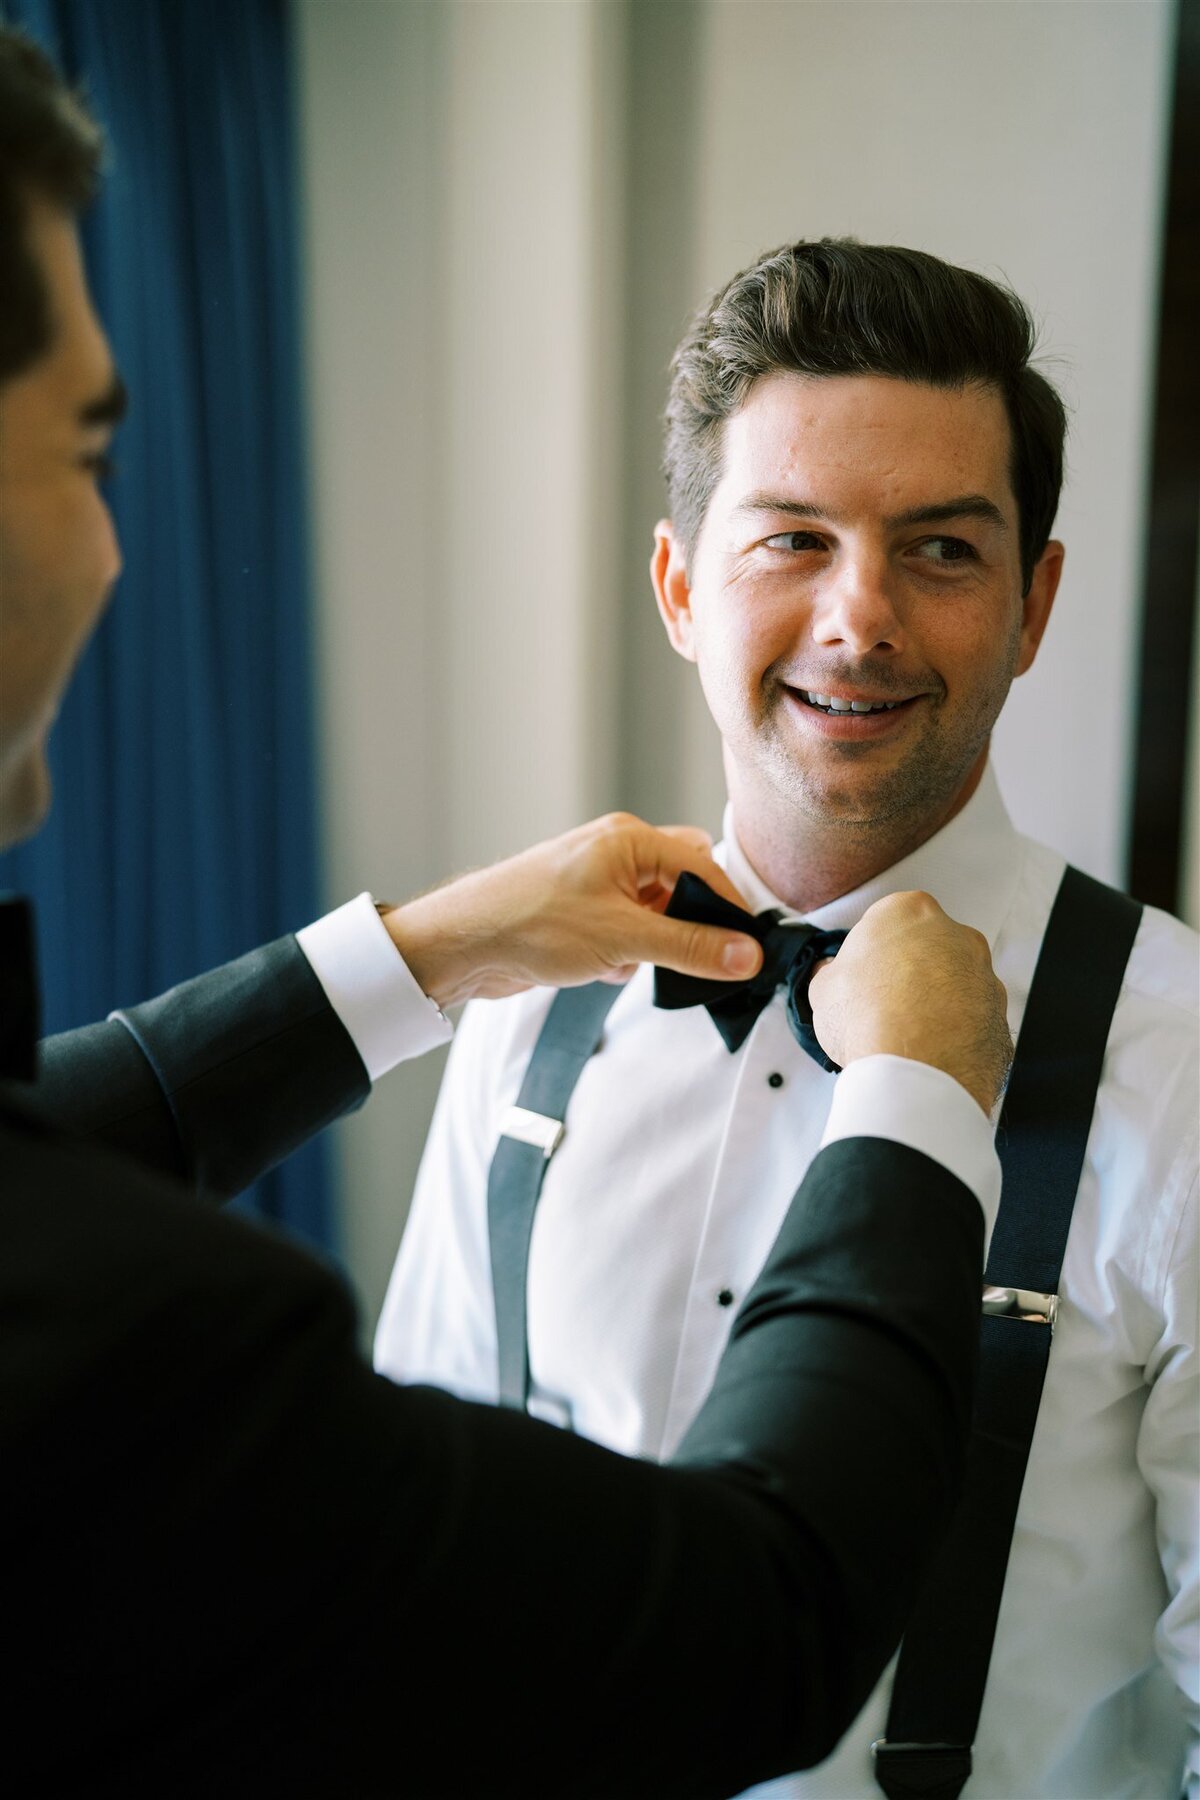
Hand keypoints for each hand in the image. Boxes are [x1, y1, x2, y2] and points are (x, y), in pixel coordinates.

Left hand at [380, 812, 763, 1006]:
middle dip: (685, 925)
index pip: (703, 866)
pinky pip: (628, 933)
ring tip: (628, 962)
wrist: (462, 946)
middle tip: (684, 956)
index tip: (746, 950)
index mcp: (630, 839)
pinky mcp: (582, 914)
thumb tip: (745, 955)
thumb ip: (690, 947)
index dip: (727, 909)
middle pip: (682, 884)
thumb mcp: (623, 938)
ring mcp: (598, 883)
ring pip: (656, 914)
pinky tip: (601, 969)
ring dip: (652, 946)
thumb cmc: (530, 922)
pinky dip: (624, 956)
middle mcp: (616, 853)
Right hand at [808, 891, 1011, 1113]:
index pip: (886, 922)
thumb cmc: (870, 1018)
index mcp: (909, 911)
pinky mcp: (999, 1014)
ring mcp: (984, 974)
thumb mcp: (824, 989)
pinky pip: (971, 1017)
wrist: (917, 1071)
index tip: (860, 977)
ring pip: (954, 983)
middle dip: (908, 972)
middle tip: (881, 1005)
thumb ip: (832, 974)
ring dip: (934, 1002)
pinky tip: (930, 1051)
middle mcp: (955, 934)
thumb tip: (831, 976)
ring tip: (905, 1035)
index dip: (870, 953)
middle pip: (927, 948)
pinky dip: (954, 1030)